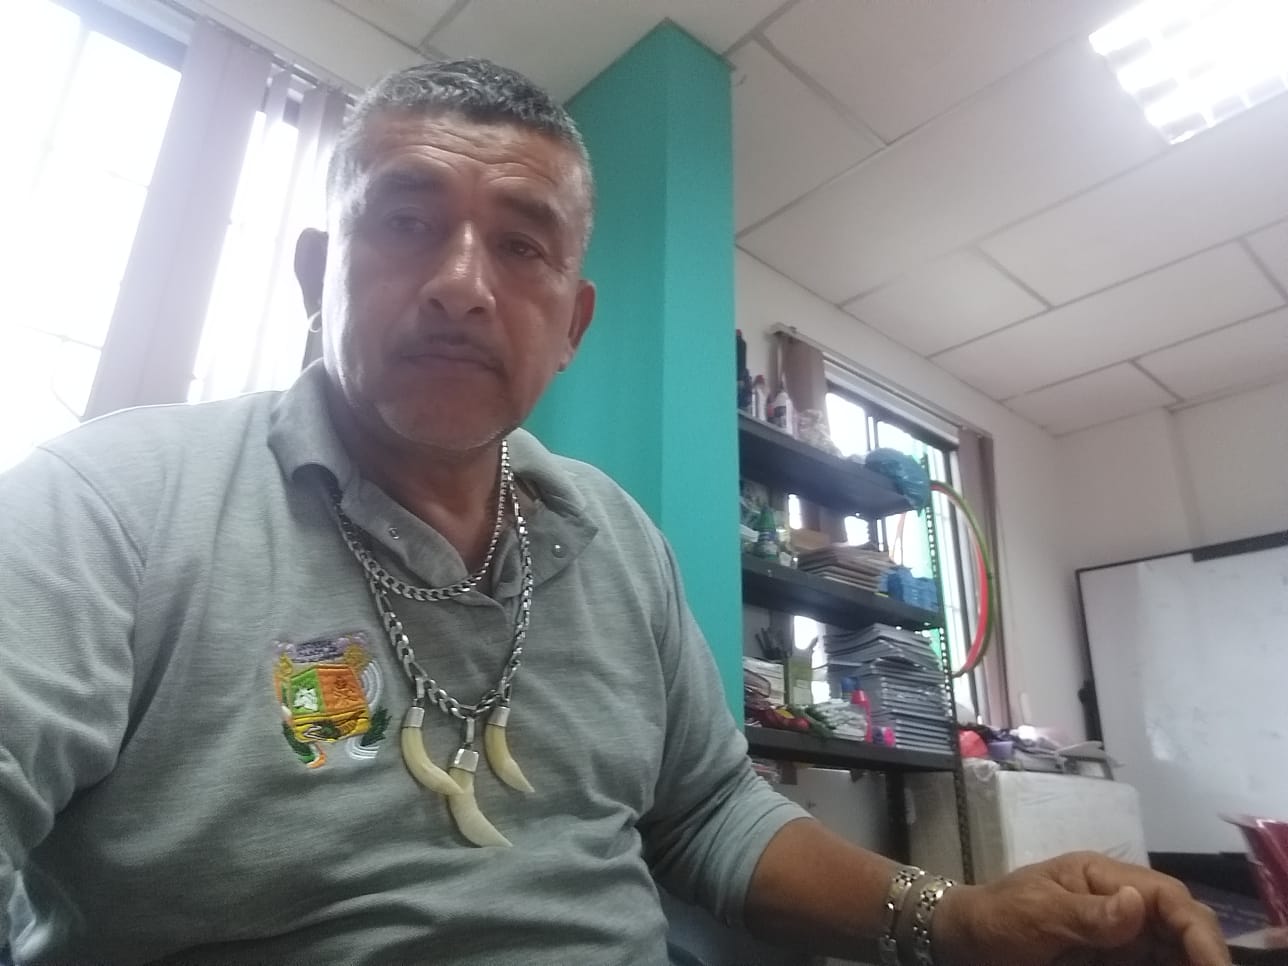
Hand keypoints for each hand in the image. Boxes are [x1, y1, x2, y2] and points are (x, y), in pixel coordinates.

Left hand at [932, 851, 1229, 965]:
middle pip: (1182, 928)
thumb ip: (1087, 913)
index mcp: (1104, 878)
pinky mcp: (1112, 960)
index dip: (1198, 931)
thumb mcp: (1036, 913)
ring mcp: (1119, 937)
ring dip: (1186, 964)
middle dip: (1203, 955)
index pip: (1169, 897)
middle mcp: (1121, 906)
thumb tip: (1138, 902)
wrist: (962, 942)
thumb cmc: (995, 917)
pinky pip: (1149, 965)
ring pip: (1171, 951)